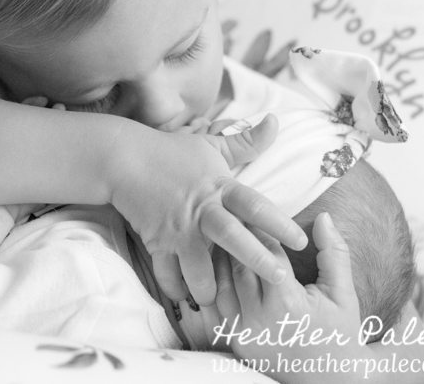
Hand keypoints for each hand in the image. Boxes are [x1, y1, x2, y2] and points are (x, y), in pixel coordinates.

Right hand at [108, 114, 307, 305]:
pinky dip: (175, 288)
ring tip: (219, 302)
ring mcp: (177, 229)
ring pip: (197, 267)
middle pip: (233, 237)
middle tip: (280, 279)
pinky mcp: (155, 241)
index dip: (279, 222)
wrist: (123, 159)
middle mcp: (201, 211)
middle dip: (257, 260)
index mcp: (219, 187)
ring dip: (209, 288)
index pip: (255, 204)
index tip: (300, 240)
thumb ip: (246, 142)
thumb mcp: (211, 145)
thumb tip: (276, 121)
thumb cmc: (170, 152)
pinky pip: (167, 273)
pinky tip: (184, 298)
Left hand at [212, 213, 366, 381]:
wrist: (332, 380)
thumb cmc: (341, 333)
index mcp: (288, 303)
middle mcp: (260, 319)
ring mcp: (243, 333)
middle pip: (238, 264)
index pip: (266, 253)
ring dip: (221, 258)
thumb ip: (334, 253)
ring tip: (224, 235)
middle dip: (236, 238)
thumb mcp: (343, 293)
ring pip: (221, 282)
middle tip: (232, 213)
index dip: (261, 228)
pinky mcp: (234, 342)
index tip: (254, 208)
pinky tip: (219, 265)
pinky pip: (217, 304)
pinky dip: (216, 282)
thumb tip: (325, 216)